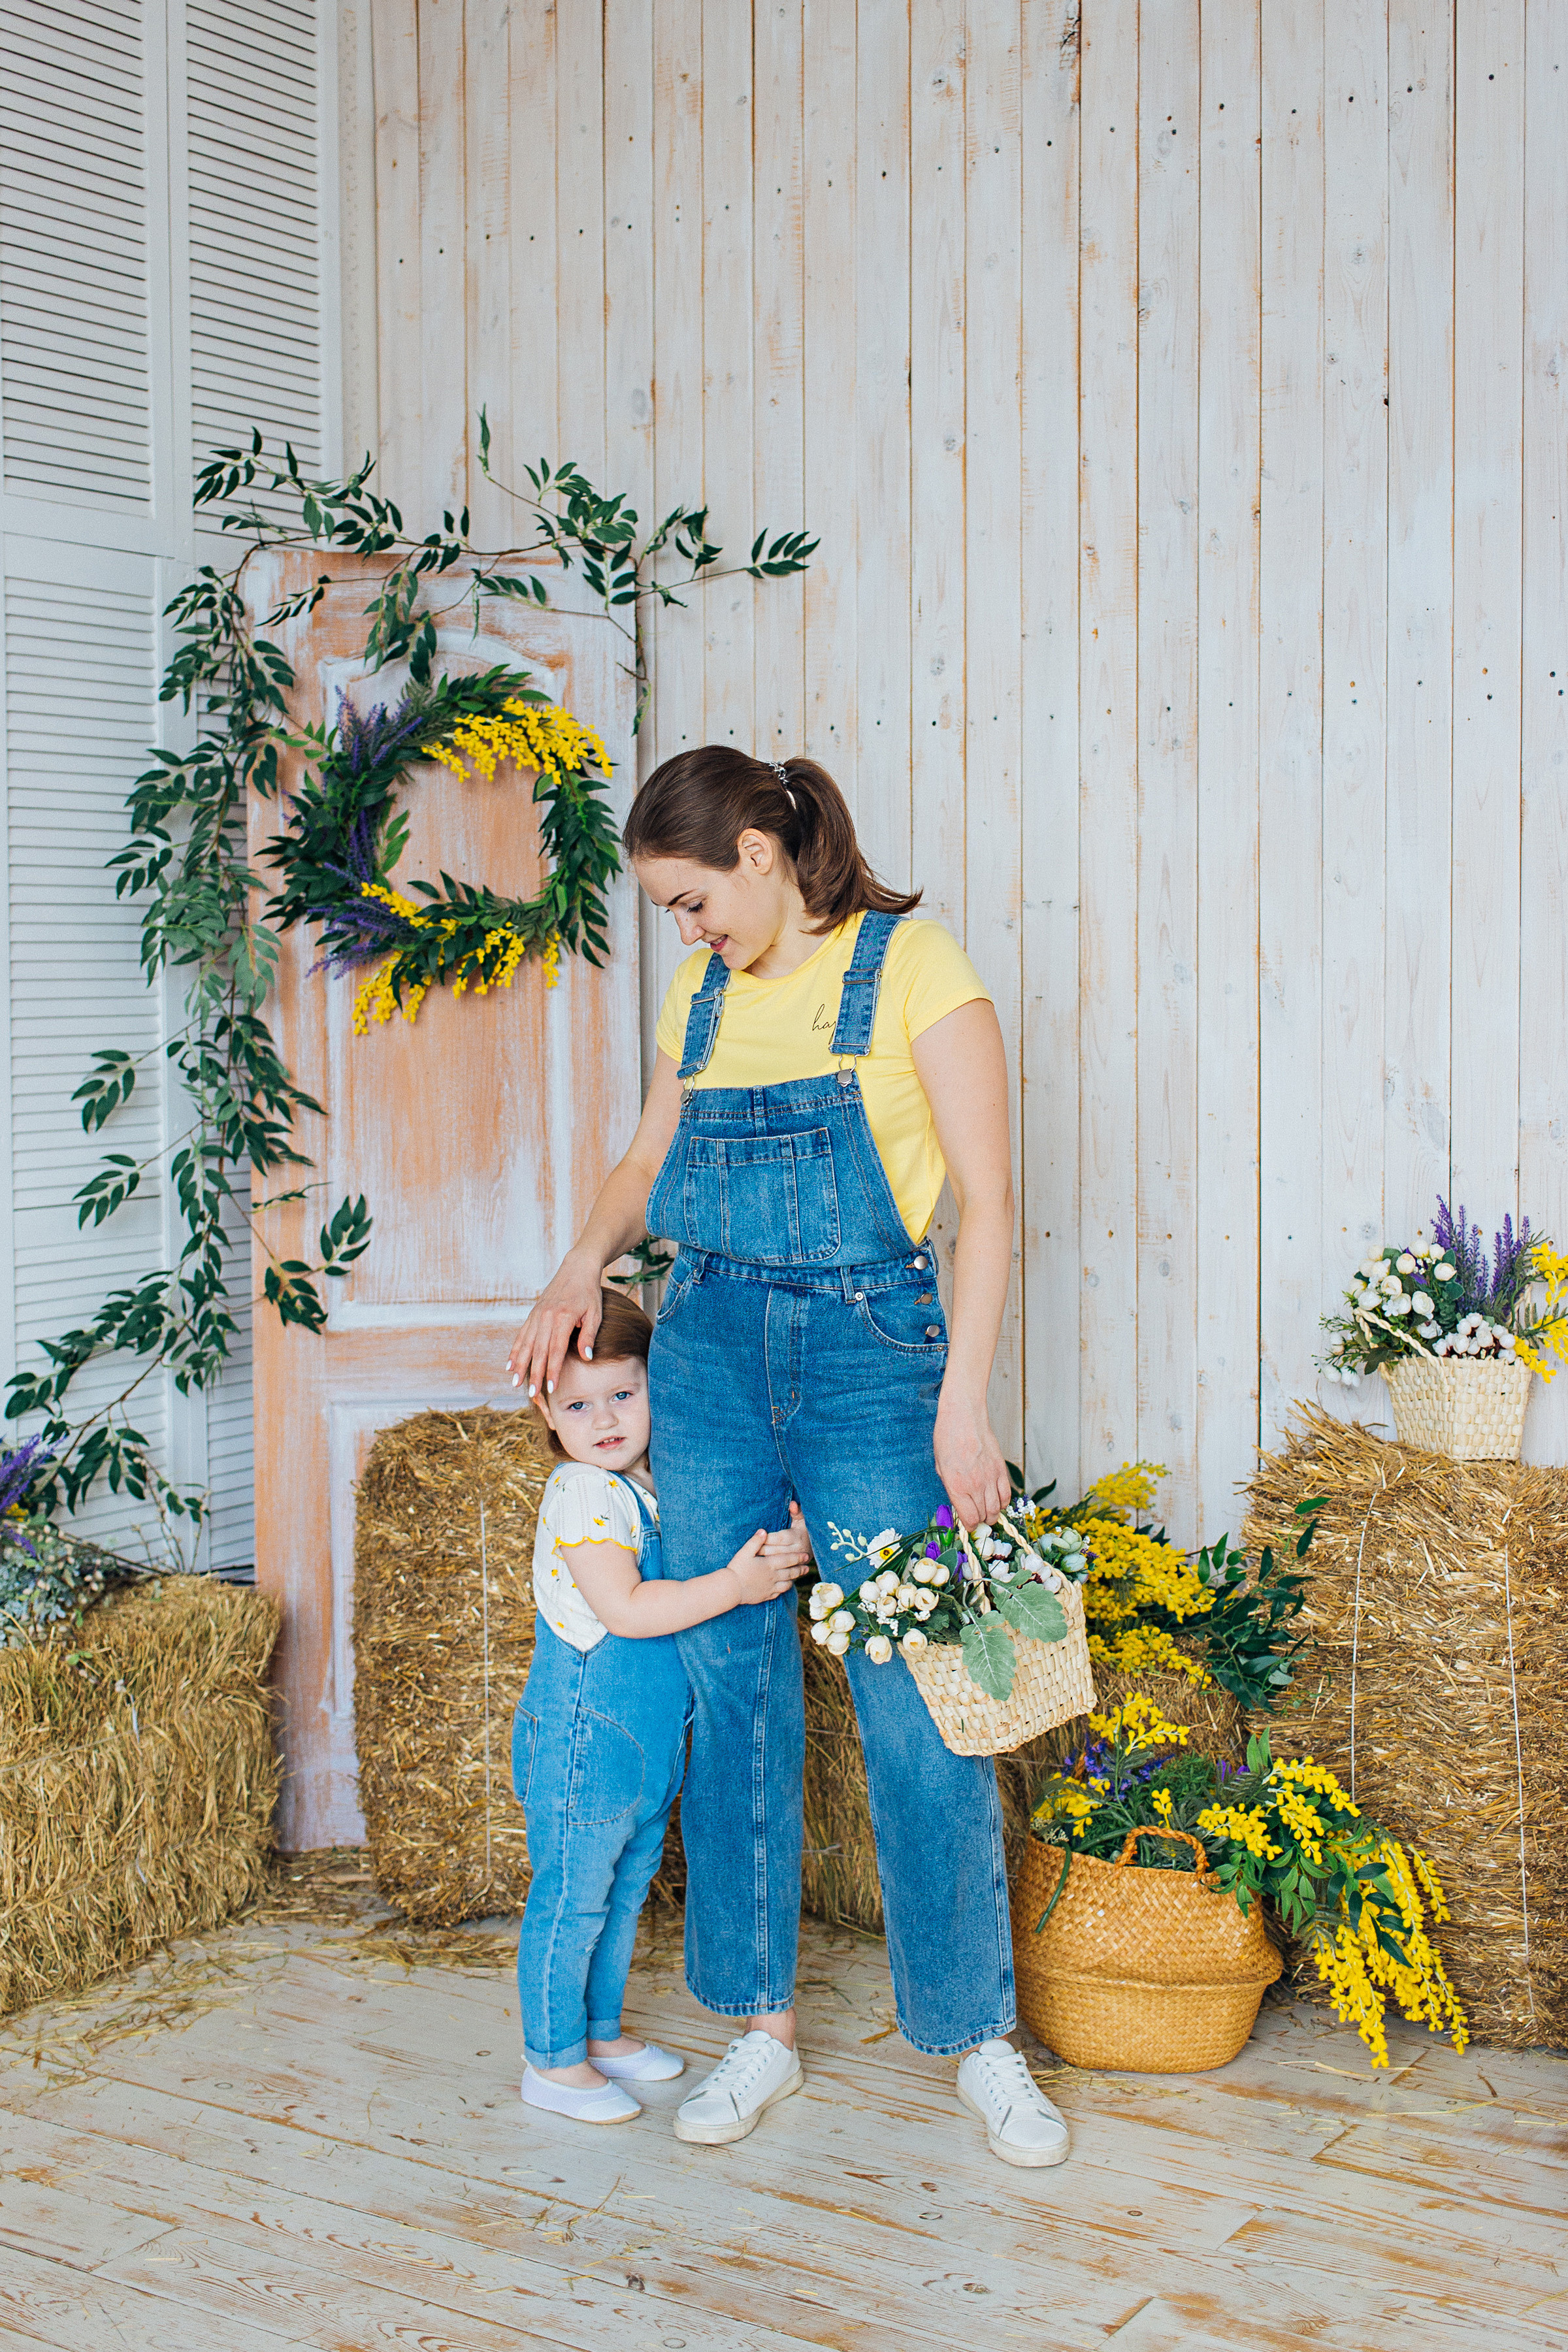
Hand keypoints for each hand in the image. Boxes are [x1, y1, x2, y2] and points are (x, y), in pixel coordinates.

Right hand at [507, 1247, 604, 1397]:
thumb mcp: (595, 1313)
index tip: (552, 1388)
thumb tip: (586, 1358)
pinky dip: (515, 1351)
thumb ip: (589, 1335)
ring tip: (515, 1383)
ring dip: (520, 1365)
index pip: (556, 1350)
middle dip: (534, 1373)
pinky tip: (510, 1365)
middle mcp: (546, 1317)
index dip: (553, 1370)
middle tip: (532, 1394)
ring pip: (525, 1344)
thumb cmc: (589, 1292)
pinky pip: (521, 1335)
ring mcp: (537, 1315)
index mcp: (563, 1317)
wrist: (576, 1268)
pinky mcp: (533, 1314)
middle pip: (538, 1350)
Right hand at [726, 1513, 813, 1605]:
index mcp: (769, 1564)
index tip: (806, 1556)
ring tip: (798, 1577)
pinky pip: (778, 1593)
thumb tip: (763, 1531)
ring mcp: (770, 1587)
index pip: (788, 1560)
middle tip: (807, 1568)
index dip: (798, 1557)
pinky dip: (784, 1589)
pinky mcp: (765, 1596)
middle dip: (800, 1569)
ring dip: (794, 1580)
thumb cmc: (737, 1569)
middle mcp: (772, 1576)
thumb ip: (755, 1541)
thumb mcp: (744, 1552)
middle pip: (790, 1572)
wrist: (730, 1589)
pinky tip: (784, 1587)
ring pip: (786, 1584)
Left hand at [758, 1500, 813, 1570]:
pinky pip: (781, 1569)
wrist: (816, 1547)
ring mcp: (796, 1560)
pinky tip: (761, 1567)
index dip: (769, 1538)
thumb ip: (797, 1512)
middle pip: (777, 1550)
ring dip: (765, 1560)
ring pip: (778, 1560)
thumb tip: (792, 1503)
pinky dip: (771, 1568)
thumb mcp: (803, 1520)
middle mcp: (797, 1549)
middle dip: (764, 1550)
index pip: (781, 1538)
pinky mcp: (795, 1568)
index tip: (758, 1537)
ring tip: (752, 1558)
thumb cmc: (804, 1530)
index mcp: (797, 1536)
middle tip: (751, 1550)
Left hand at [934, 1385, 1010, 1526]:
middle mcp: (975, 1485)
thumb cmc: (947, 1438)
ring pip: (997, 1508)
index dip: (968, 1525)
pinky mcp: (1001, 1469)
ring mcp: (990, 1478)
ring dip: (992, 1514)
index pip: (969, 1519)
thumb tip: (960, 1502)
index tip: (967, 1524)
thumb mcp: (941, 1466)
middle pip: (984, 1516)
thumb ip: (951, 1487)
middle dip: (980, 1521)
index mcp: (957, 1486)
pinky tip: (997, 1500)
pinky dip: (1003, 1502)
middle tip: (977, 1518)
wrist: (963, 1416)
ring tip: (987, 1512)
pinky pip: (1007, 1494)